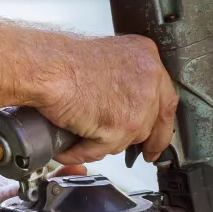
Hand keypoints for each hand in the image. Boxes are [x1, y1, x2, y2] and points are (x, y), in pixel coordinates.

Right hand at [38, 35, 178, 165]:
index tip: (158, 139)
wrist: (46, 67)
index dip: (162, 124)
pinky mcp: (119, 128)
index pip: (166, 99)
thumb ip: (127, 79)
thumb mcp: (109, 57)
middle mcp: (149, 81)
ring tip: (84, 137)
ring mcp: (137, 107)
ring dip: (106, 143)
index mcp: (148, 59)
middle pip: (152, 123)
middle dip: (144, 140)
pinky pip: (101, 150)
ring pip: (128, 139)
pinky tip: (70, 148)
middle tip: (142, 153)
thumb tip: (128, 104)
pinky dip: (82, 151)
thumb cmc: (65, 59)